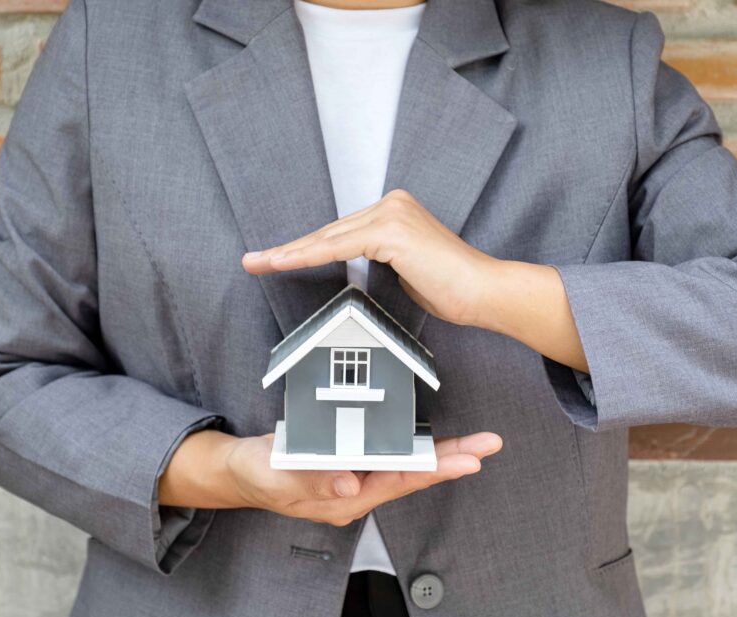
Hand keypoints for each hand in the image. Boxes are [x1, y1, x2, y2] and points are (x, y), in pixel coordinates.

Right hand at [159, 428, 501, 526]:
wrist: (239, 471)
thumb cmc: (256, 473)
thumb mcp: (276, 475)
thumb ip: (311, 480)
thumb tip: (350, 484)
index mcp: (342, 499)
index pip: (396, 481)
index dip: (432, 468)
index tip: (466, 460)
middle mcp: (356, 493)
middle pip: (411, 475)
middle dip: (451, 460)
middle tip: (489, 445)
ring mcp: (354, 481)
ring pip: (405, 467)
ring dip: (439, 455)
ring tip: (475, 444)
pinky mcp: (349, 465)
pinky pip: (390, 458)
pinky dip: (415, 449)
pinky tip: (434, 443)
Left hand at [241, 188, 589, 372]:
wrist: (483, 292)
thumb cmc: (451, 289)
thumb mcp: (405, 271)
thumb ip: (378, 261)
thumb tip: (352, 270)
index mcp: (395, 209)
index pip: (341, 233)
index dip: (306, 248)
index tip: (274, 259)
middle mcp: (391, 203)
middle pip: (329, 232)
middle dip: (289, 249)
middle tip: (253, 261)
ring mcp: (391, 213)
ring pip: (328, 238)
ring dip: (289, 253)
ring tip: (258, 264)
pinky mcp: (390, 230)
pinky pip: (339, 246)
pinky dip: (308, 256)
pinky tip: (282, 263)